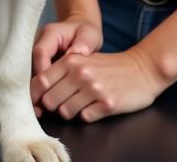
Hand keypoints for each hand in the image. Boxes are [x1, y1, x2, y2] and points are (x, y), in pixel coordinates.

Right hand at [31, 17, 102, 112]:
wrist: (80, 27)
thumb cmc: (86, 32)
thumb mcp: (90, 34)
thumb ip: (85, 43)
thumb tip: (78, 52)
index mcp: (50, 34)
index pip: (40, 52)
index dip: (43, 72)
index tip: (50, 89)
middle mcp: (38, 41)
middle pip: (30, 64)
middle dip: (35, 86)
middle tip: (40, 107)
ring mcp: (35, 52)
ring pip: (30, 73)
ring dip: (35, 91)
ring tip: (39, 110)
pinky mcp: (37, 61)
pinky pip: (35, 77)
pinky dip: (39, 91)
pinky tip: (41, 106)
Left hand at [34, 45, 167, 122]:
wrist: (141, 68)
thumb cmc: (108, 66)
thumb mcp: (83, 60)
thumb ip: (61, 70)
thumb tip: (38, 88)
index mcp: (71, 61)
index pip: (40, 81)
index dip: (34, 95)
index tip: (35, 102)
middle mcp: (80, 74)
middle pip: (50, 100)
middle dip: (52, 105)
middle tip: (61, 103)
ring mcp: (94, 89)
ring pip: (65, 112)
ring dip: (70, 111)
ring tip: (81, 103)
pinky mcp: (108, 103)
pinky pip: (85, 118)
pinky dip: (87, 115)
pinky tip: (94, 106)